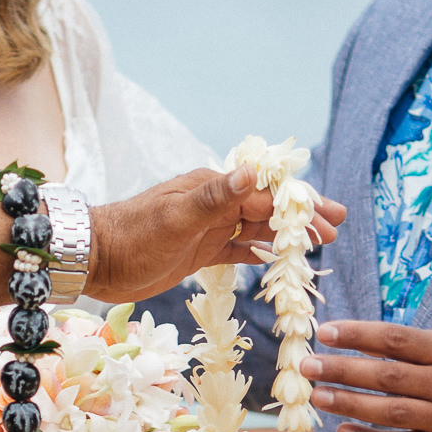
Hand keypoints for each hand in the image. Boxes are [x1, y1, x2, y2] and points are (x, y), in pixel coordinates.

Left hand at [90, 169, 345, 300]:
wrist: (94, 259)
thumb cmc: (132, 236)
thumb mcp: (176, 217)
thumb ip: (216, 197)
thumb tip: (254, 171)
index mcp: (212, 189)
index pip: (266, 193)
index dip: (299, 204)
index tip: (328, 215)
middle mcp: (214, 204)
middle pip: (268, 209)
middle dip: (302, 217)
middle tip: (337, 227)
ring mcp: (208, 228)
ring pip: (257, 229)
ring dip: (287, 235)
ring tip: (319, 244)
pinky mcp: (199, 251)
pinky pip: (239, 249)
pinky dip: (261, 252)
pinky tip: (278, 259)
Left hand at [303, 320, 431, 431]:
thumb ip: (420, 348)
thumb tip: (364, 343)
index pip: (395, 339)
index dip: (357, 335)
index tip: (325, 332)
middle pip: (385, 376)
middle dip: (341, 370)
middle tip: (306, 365)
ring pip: (389, 411)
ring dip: (348, 403)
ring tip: (316, 396)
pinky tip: (344, 430)